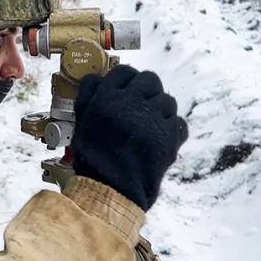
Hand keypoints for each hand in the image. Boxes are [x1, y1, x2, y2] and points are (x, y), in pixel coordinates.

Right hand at [71, 65, 187, 210]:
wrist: (112, 188)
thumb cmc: (92, 156)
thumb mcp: (81, 122)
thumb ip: (88, 95)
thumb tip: (96, 77)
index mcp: (108, 98)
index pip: (124, 72)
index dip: (125, 78)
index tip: (125, 88)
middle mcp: (132, 103)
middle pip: (149, 79)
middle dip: (146, 89)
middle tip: (139, 103)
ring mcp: (154, 118)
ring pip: (167, 100)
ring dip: (159, 108)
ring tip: (149, 124)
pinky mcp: (170, 135)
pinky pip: (178, 122)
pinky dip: (171, 127)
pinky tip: (160, 137)